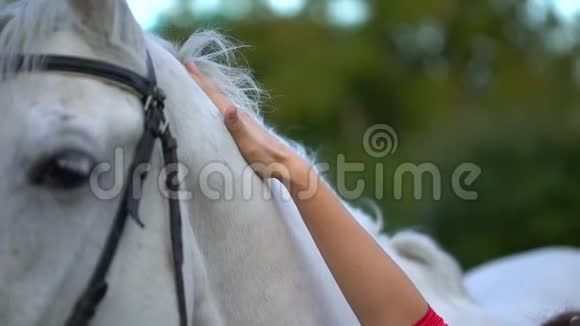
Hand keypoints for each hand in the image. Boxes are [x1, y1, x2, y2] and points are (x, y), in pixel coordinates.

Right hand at [185, 62, 309, 183]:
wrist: (283, 164)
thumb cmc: (265, 156)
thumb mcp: (248, 142)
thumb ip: (237, 126)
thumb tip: (229, 108)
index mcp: (236, 115)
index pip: (214, 95)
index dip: (200, 81)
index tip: (187, 65)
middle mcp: (239, 115)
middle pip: (216, 94)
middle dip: (202, 80)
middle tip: (188, 66)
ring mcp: (242, 122)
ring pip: (220, 102)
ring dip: (208, 91)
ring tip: (199, 83)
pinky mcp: (245, 130)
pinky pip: (225, 112)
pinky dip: (217, 105)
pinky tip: (218, 109)